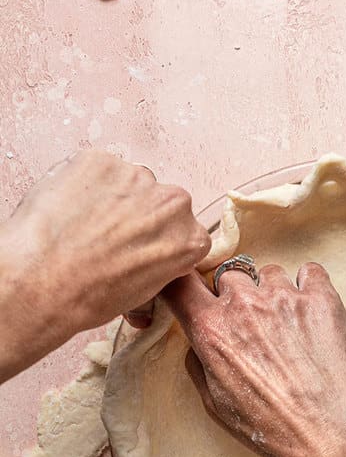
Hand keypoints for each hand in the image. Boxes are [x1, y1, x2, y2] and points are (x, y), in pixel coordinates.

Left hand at [0, 151, 209, 380]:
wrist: (44, 281)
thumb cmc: (90, 296)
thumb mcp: (140, 295)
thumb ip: (157, 268)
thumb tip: (144, 271)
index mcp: (190, 237)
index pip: (186, 230)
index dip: (160, 238)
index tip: (143, 246)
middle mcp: (173, 202)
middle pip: (160, 202)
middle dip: (139, 215)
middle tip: (110, 237)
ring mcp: (136, 176)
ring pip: (128, 183)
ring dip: (112, 197)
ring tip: (85, 224)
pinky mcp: (100, 160)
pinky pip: (96, 169)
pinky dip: (84, 183)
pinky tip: (70, 208)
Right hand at [163, 262, 345, 456]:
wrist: (329, 435)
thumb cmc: (272, 427)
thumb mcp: (215, 403)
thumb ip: (199, 361)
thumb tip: (200, 338)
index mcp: (212, 329)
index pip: (179, 281)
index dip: (182, 281)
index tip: (193, 290)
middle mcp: (245, 305)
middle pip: (228, 275)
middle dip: (235, 295)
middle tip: (251, 324)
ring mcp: (285, 297)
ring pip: (269, 274)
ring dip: (272, 293)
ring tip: (288, 327)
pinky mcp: (322, 298)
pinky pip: (309, 272)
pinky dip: (308, 286)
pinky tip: (311, 313)